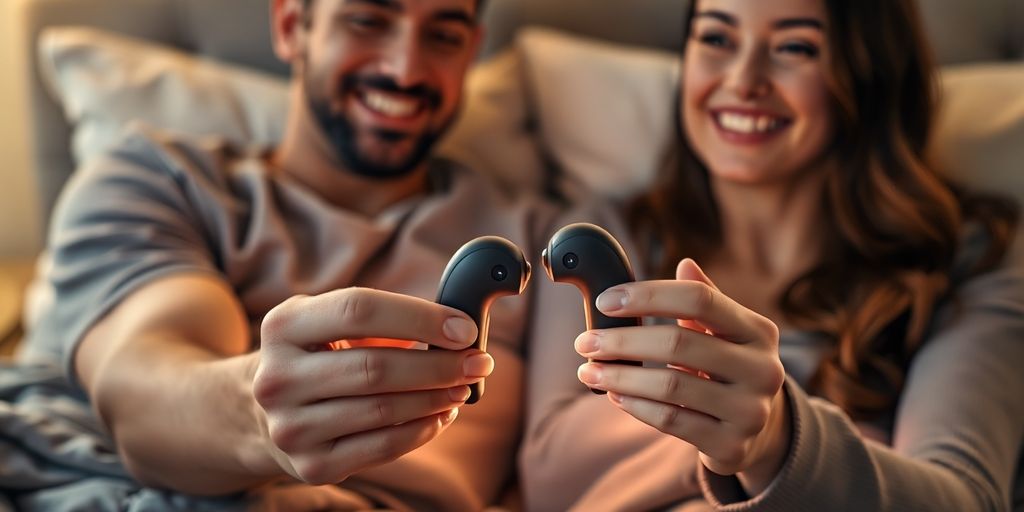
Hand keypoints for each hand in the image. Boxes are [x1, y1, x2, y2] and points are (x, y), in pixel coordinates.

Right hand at [252, 287, 493, 484]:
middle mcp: (277, 378)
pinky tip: (441, 415)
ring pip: (383, 410)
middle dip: (440, 365)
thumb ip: (380, 318)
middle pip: (375, 367)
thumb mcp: (325, 322)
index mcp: (282, 326)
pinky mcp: (311, 465)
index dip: (419, 319)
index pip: (359, 311)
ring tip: (463, 387)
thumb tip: (455, 331)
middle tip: (478, 363)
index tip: (464, 329)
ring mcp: (290, 427)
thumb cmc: (315, 356)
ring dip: (436, 398)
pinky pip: (382, 447)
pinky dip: (422, 430)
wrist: (259, 415)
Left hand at [574, 259, 789, 492]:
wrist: (759, 430)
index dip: (648, 296)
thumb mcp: (724, 333)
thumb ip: (704, 300)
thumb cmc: (728, 368)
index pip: (699, 299)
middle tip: (585, 342)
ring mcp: (750, 410)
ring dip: (620, 376)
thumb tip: (684, 264)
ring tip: (589, 370)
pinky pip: (672, 421)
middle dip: (623, 341)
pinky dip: (637, 406)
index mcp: (758, 330)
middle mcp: (762, 369)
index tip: (606, 301)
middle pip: (679, 343)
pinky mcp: (731, 445)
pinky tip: (614, 395)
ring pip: (671, 387)